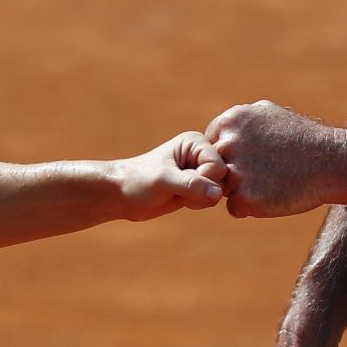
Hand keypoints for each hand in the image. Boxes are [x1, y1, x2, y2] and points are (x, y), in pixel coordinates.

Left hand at [113, 132, 228, 220]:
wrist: (123, 195)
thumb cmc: (139, 181)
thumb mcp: (164, 181)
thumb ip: (192, 185)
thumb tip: (218, 193)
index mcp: (195, 142)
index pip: (218, 166)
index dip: (203, 180)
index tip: (179, 181)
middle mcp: (201, 153)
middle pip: (223, 179)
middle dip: (203, 191)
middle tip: (179, 190)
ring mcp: (200, 169)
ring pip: (219, 191)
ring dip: (201, 199)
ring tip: (179, 194)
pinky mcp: (198, 185)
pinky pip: (212, 199)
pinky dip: (199, 203)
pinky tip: (182, 200)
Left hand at [205, 101, 346, 218]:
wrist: (333, 161)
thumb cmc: (304, 139)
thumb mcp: (268, 114)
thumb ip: (240, 124)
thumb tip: (221, 132)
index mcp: (230, 121)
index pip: (209, 146)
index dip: (229, 156)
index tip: (253, 159)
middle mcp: (228, 144)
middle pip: (213, 168)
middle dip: (231, 173)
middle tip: (262, 173)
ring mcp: (235, 172)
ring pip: (222, 189)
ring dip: (241, 191)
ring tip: (270, 183)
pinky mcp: (246, 198)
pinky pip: (235, 208)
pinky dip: (252, 207)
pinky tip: (274, 195)